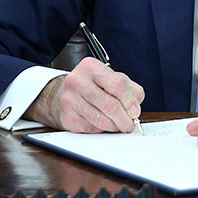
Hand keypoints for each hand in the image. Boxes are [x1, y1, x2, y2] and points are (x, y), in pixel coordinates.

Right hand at [24, 57, 143, 132]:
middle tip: (130, 124)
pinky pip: (92, 129)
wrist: (62, 94)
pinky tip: (104, 123)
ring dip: (115, 127)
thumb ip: (129, 89)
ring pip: (102, 120)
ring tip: (119, 125)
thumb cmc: (91, 85)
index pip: (117, 84)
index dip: (130, 101)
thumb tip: (135, 108)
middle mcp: (78, 81)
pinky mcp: (67, 117)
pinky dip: (103, 130)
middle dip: (124, 119)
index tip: (135, 112)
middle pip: (110, 105)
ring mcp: (70, 100)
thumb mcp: (111, 78)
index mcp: (91, 67)